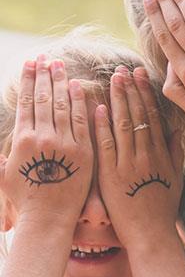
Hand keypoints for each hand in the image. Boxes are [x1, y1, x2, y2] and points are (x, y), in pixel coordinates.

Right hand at [0, 56, 92, 226]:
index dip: (29, 80)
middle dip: (44, 75)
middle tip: (46, 57)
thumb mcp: (5, 172)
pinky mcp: (84, 151)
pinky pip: (82, 121)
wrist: (48, 218)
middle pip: (44, 99)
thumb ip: (3, 150)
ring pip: (63, 105)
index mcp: (22, 140)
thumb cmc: (25, 198)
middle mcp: (43, 137)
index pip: (26, 102)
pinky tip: (78, 86)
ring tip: (60, 65)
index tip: (30, 62)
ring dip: (61, 82)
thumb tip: (6, 135)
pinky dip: (80, 102)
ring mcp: (65, 143)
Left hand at [94, 67, 183, 248]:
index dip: (145, 94)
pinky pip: (106, 146)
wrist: (150, 234)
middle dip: (130, 90)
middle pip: (137, 116)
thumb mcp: (176, 179)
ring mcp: (127, 164)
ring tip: (113, 79)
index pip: (152, 117)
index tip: (140, 76)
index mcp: (160, 154)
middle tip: (124, 69)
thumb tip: (175, 129)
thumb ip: (176, 153)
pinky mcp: (110, 176)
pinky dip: (102, 126)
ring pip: (122, 125)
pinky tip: (98, 108)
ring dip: (117, 100)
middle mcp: (145, 154)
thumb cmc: (164, 207)